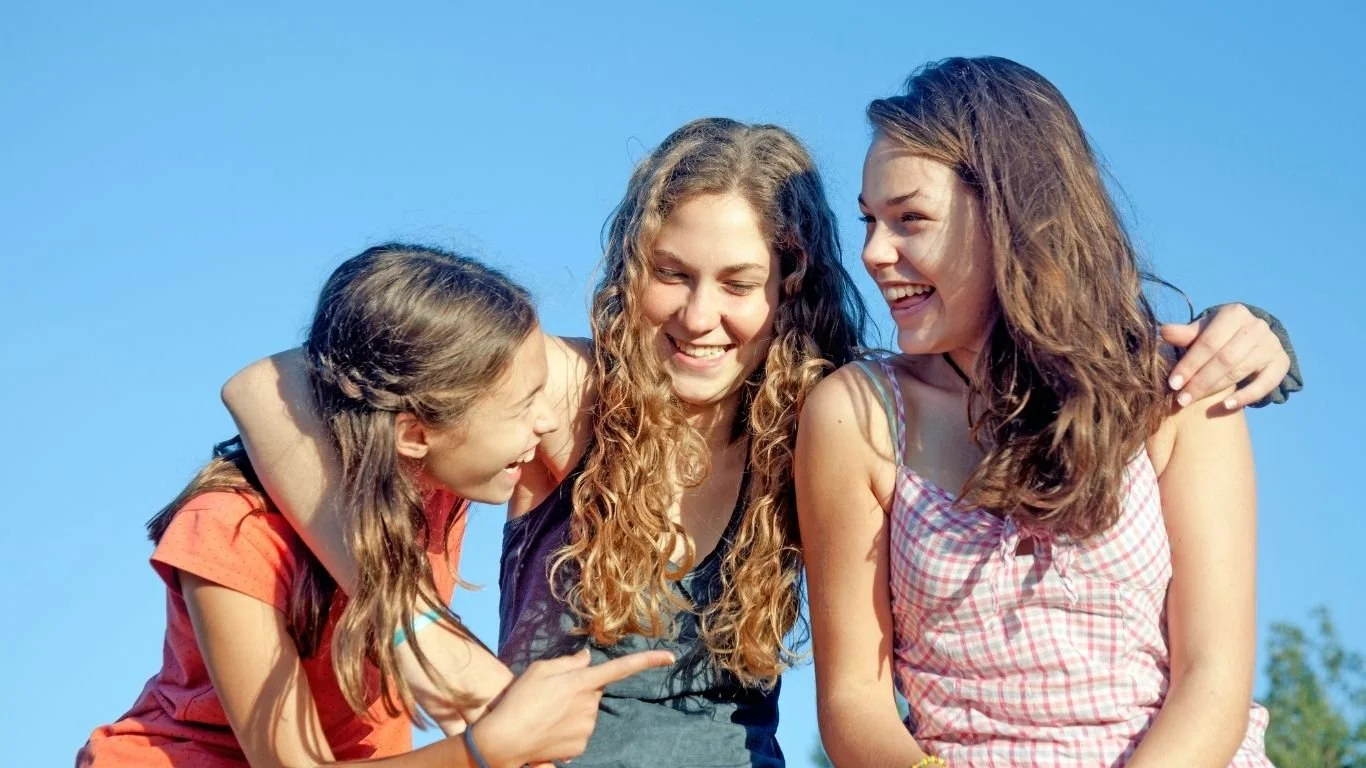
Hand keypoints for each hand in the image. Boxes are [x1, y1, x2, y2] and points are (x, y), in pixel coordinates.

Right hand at [468, 648, 673, 766]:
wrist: (505, 739)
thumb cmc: (519, 699)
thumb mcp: (540, 670)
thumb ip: (568, 662)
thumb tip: (587, 657)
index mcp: (581, 681)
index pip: (622, 667)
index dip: (648, 660)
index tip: (670, 656)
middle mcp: (590, 703)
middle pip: (594, 690)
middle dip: (580, 690)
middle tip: (551, 695)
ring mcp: (588, 726)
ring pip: (587, 711)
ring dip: (573, 710)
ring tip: (546, 713)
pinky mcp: (582, 745)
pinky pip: (581, 731)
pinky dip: (569, 729)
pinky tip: (550, 729)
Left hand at [1160, 303, 1288, 410]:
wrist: (1249, 339)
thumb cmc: (1217, 335)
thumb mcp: (1201, 332)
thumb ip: (1184, 334)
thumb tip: (1163, 331)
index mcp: (1234, 313)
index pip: (1209, 342)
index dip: (1190, 364)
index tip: (1173, 383)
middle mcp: (1257, 326)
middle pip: (1225, 359)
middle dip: (1200, 381)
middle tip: (1181, 399)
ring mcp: (1272, 344)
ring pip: (1240, 371)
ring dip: (1215, 389)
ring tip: (1193, 402)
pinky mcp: (1282, 363)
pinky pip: (1265, 384)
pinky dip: (1246, 396)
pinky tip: (1226, 405)